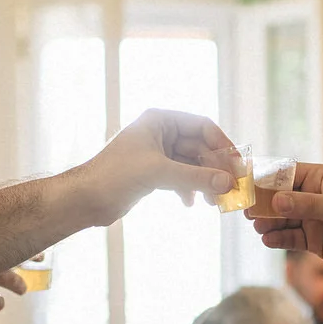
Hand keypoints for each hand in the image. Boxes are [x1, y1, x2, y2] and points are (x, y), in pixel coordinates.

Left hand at [76, 109, 235, 225]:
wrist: (85, 199)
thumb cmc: (115, 175)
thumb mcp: (159, 173)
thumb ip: (196, 177)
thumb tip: (228, 183)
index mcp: (159, 120)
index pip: (202, 126)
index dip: (222, 144)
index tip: (237, 165)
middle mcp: (159, 133)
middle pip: (199, 147)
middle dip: (214, 168)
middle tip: (229, 188)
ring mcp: (156, 154)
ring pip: (191, 165)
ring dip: (203, 181)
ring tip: (212, 201)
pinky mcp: (152, 173)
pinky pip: (180, 177)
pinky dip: (188, 189)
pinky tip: (189, 203)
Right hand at [248, 163, 322, 276]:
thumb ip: (307, 204)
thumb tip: (276, 200)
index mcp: (320, 178)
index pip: (287, 174)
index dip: (266, 179)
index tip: (247, 184)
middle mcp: (313, 197)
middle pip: (280, 197)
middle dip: (263, 203)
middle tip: (246, 210)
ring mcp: (312, 219)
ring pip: (282, 219)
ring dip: (268, 222)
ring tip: (257, 226)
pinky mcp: (314, 240)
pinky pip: (291, 238)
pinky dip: (278, 239)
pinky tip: (268, 240)